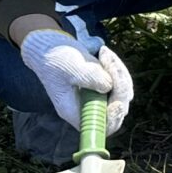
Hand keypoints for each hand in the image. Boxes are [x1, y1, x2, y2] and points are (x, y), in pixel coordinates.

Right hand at [19, 25, 133, 134]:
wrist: (50, 45)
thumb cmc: (55, 58)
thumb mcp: (71, 66)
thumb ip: (90, 77)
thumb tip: (109, 86)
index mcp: (74, 111)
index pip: (100, 127)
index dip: (112, 119)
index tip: (117, 103)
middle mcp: (87, 107)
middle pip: (117, 109)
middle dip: (120, 87)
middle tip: (111, 64)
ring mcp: (97, 97)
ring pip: (122, 93)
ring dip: (119, 72)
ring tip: (103, 53)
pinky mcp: (103, 85)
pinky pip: (120, 81)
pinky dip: (116, 67)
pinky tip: (103, 53)